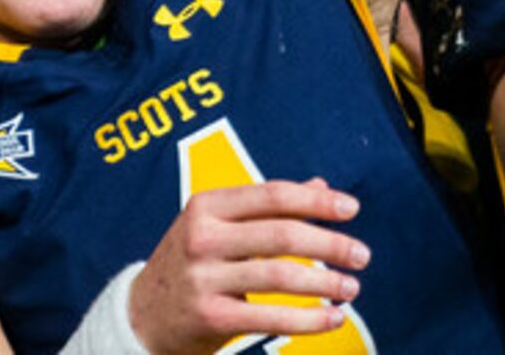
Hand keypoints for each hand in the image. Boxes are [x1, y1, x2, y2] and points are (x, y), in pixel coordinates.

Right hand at [128, 180, 367, 354]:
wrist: (142, 316)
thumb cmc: (190, 264)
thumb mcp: (217, 226)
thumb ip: (266, 208)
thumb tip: (321, 185)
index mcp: (206, 206)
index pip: (271, 195)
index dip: (315, 201)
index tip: (351, 208)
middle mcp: (201, 237)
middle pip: (281, 235)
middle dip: (329, 244)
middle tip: (362, 255)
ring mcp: (203, 278)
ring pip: (279, 276)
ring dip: (325, 282)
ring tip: (351, 287)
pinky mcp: (209, 317)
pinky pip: (270, 318)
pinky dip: (309, 319)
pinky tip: (332, 318)